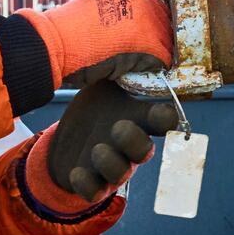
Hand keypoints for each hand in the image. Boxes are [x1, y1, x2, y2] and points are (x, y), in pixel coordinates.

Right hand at [21, 0, 174, 85]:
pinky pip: (163, 58)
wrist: (58, 42)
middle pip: (164, 19)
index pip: (153, 2)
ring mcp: (149, 19)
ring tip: (139, 62)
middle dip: (157, 36)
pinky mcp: (150, 43)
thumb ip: (115, 7)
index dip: (150, 21)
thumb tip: (125, 22)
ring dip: (156, 52)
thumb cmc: (69, 29)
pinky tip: (137, 70)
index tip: (143, 34)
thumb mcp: (95, 3)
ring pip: (166, 39)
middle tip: (145, 52)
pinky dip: (153, 67)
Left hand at [32, 82, 180, 202]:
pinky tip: (76, 171)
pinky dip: (86, 183)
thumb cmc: (95, 109)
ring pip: (120, 173)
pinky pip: (94, 192)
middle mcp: (128, 145)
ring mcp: (110, 166)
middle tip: (118, 126)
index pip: (162, 120)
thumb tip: (134, 42)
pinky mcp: (90, 183)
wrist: (68, 140)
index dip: (166, 118)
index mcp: (137, 119)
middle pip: (143, 151)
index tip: (161, 112)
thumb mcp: (105, 85)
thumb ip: (118, 69)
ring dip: (110, 162)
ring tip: (96, 148)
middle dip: (134, 141)